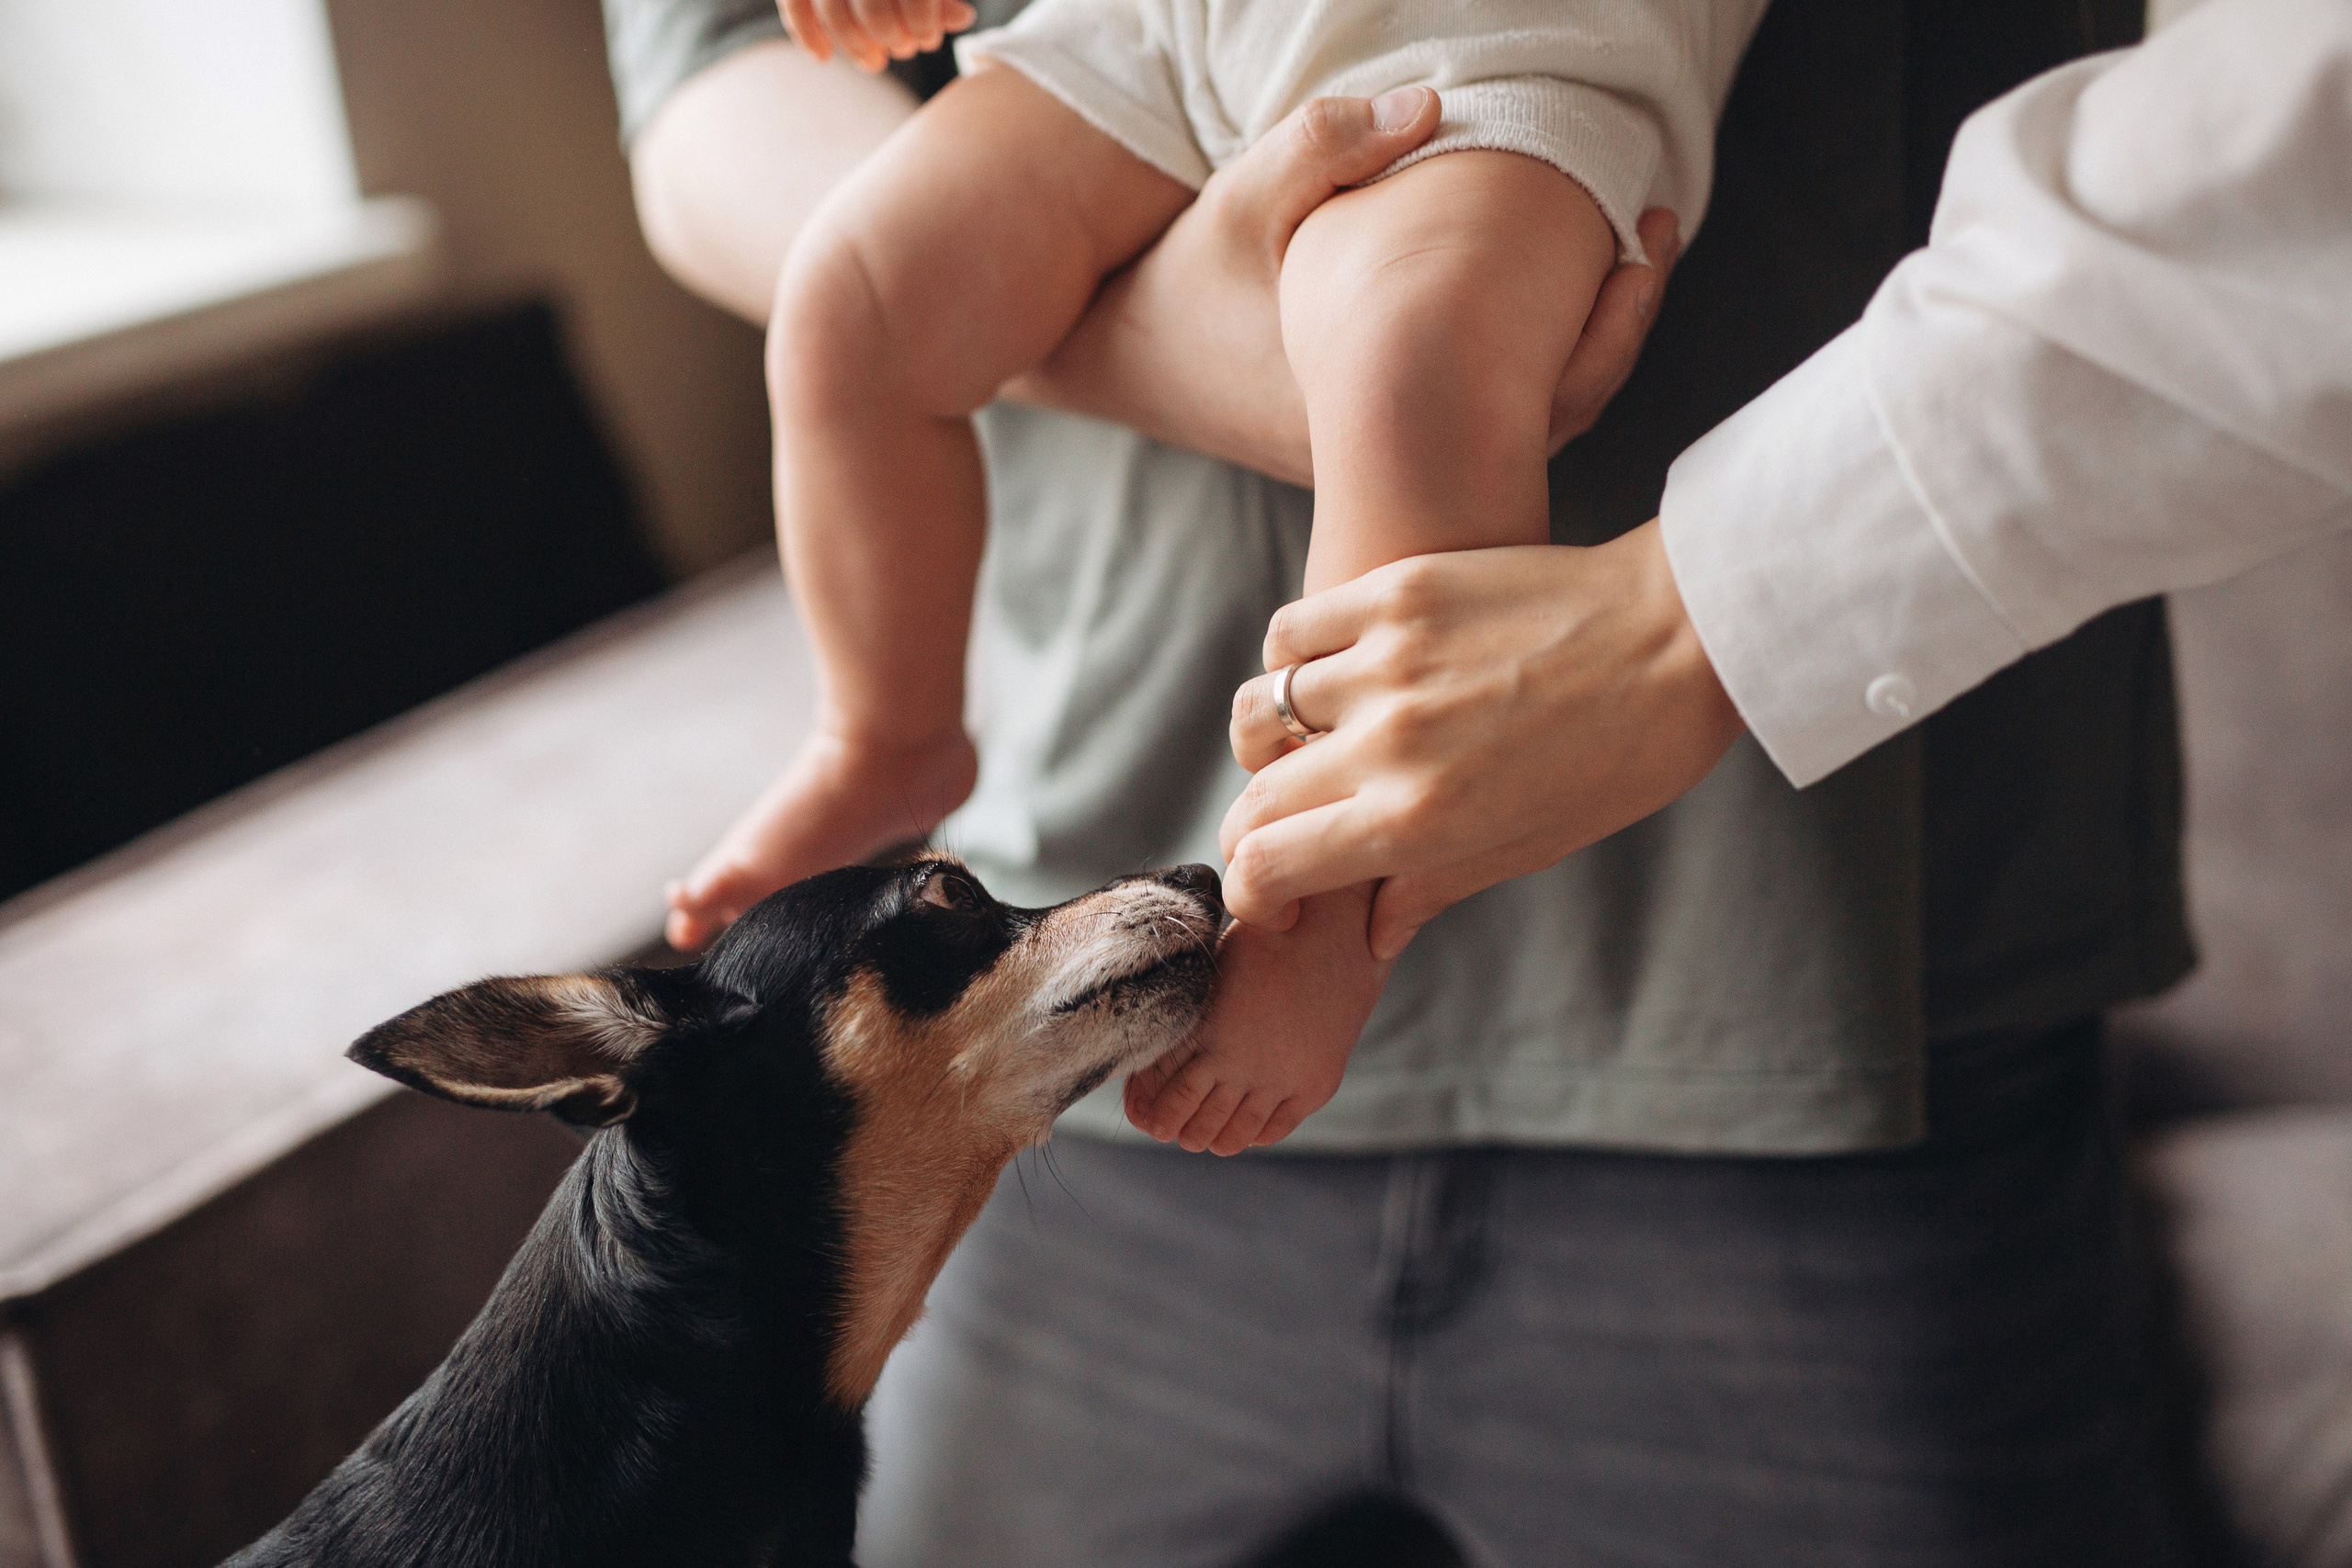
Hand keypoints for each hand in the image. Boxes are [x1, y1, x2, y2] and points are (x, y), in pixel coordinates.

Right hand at [780, 0, 975, 71]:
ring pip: (832, 9)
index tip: (927, 39)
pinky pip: (794, 3)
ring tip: (874, 62)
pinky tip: (823, 57)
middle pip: (870, 5)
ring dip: (853, 44)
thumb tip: (962, 19)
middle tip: (903, 50)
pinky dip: (806, 32)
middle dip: (889, 35)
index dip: (921, 20)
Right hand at [1013, 95, 1682, 485]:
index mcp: (1374, 411)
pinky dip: (1530, 372)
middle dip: (1617, 336)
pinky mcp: (1376, 459)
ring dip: (1580, 355)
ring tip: (1627, 260)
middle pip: (1547, 422)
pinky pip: (1481, 430)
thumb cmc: (1188, 277)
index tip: (1647, 238)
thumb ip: (1327, 145)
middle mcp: (1386, 461)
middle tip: (1655, 238)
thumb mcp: (1245, 200)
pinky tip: (1557, 297)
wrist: (1125, 357)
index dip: (1611, 327)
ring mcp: (1383, 468)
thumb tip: (1429, 103)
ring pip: (1517, 433)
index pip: (1531, 396)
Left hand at [1123, 885, 1391, 1151]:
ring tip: (1207, 1137)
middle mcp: (1243, 1066)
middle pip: (1200, 1122)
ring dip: (1216, 1139)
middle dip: (1181, 1131)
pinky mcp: (1314, 1085)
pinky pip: (1275, 1129)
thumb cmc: (1262, 941)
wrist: (1331, 933)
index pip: (1170, 1097)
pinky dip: (1255, 1134)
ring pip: (1237, 1133)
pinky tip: (1246, 1129)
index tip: (1148, 1120)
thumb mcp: (1211, 974)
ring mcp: (1281, 1079)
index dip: (1155, 1114)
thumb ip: (1184, 1016)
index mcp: (1210, 1036)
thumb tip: (1154, 1058)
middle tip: (1174, 1132)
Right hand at [1218, 520, 1745, 956]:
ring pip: (1259, 711)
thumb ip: (1435, 886)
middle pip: (1257, 798)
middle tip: (1283, 833)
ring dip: (1268, 745)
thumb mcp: (1536, 844)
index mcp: (1420, 820)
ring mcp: (1387, 661)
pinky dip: (1287, 663)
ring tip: (1301, 750)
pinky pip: (1291, 631)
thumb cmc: (1626, 753)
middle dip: (1256, 829)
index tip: (1273, 896)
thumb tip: (1371, 934)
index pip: (1268, 865)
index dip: (1252, 892)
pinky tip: (1321, 677)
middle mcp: (1388, 743)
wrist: (1686, 635)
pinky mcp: (1397, 592)